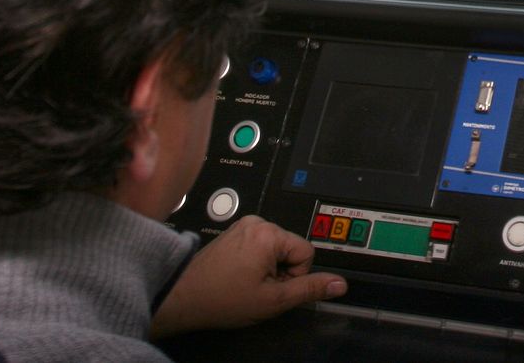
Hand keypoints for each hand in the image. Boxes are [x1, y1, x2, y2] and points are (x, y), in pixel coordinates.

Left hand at [150, 215, 346, 337]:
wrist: (183, 297)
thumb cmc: (223, 299)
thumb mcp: (273, 300)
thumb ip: (309, 289)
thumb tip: (340, 284)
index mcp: (269, 233)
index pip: (306, 253)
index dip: (294, 276)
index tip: (273, 288)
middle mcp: (258, 222)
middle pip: (291, 248)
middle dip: (281, 271)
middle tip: (258, 288)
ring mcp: (244, 225)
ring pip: (277, 248)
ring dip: (269, 268)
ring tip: (247, 283)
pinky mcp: (235, 232)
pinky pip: (261, 245)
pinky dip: (256, 262)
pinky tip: (239, 276)